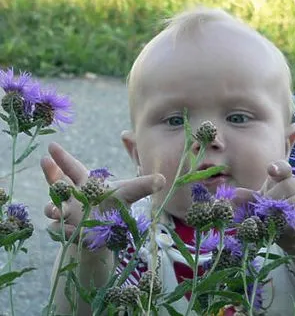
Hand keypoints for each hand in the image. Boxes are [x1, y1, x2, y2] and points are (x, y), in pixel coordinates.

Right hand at [41, 142, 164, 240]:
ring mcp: (66, 213)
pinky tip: (72, 232)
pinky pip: (57, 229)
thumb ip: (144, 185)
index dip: (62, 157)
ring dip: (53, 208)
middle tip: (45, 162)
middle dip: (50, 174)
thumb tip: (163, 178)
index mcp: (86, 183)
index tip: (51, 145)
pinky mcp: (65, 231)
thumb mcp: (131, 194)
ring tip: (59, 211)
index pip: (72, 168)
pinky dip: (62, 231)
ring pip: (52, 208)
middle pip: (56, 184)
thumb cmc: (117, 208)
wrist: (105, 236)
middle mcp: (73, 196)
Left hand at [233, 160, 294, 251]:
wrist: (287, 235)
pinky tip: (281, 228)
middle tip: (265, 205)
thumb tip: (233, 195)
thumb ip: (248, 199)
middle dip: (277, 194)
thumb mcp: (257, 205)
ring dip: (284, 208)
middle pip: (292, 183)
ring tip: (271, 217)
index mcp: (282, 180)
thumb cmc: (270, 213)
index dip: (279, 167)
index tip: (271, 170)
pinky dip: (290, 224)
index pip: (285, 168)